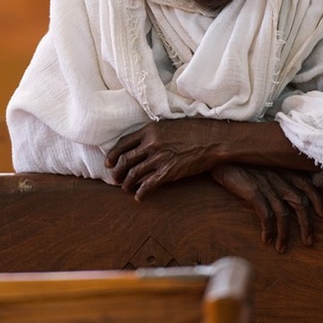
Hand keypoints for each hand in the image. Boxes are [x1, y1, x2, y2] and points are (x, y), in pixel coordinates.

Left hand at [105, 119, 225, 200]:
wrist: (213, 139)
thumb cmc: (194, 130)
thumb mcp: (169, 124)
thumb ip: (154, 132)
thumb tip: (143, 141)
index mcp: (149, 130)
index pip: (123, 143)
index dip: (113, 154)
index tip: (108, 162)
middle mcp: (151, 144)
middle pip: (125, 160)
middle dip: (117, 171)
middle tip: (114, 178)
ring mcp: (159, 158)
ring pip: (134, 173)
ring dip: (126, 183)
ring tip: (124, 187)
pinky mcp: (168, 172)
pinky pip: (149, 185)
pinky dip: (141, 192)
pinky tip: (138, 197)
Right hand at [211, 164, 322, 252]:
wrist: (221, 153)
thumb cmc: (241, 159)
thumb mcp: (264, 163)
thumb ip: (275, 173)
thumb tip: (284, 189)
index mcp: (284, 169)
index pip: (308, 185)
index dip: (318, 201)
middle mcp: (279, 178)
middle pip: (300, 204)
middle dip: (307, 225)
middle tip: (308, 241)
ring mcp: (267, 185)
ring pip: (284, 214)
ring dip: (285, 233)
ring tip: (282, 248)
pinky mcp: (253, 191)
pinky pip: (265, 215)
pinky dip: (268, 229)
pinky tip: (266, 239)